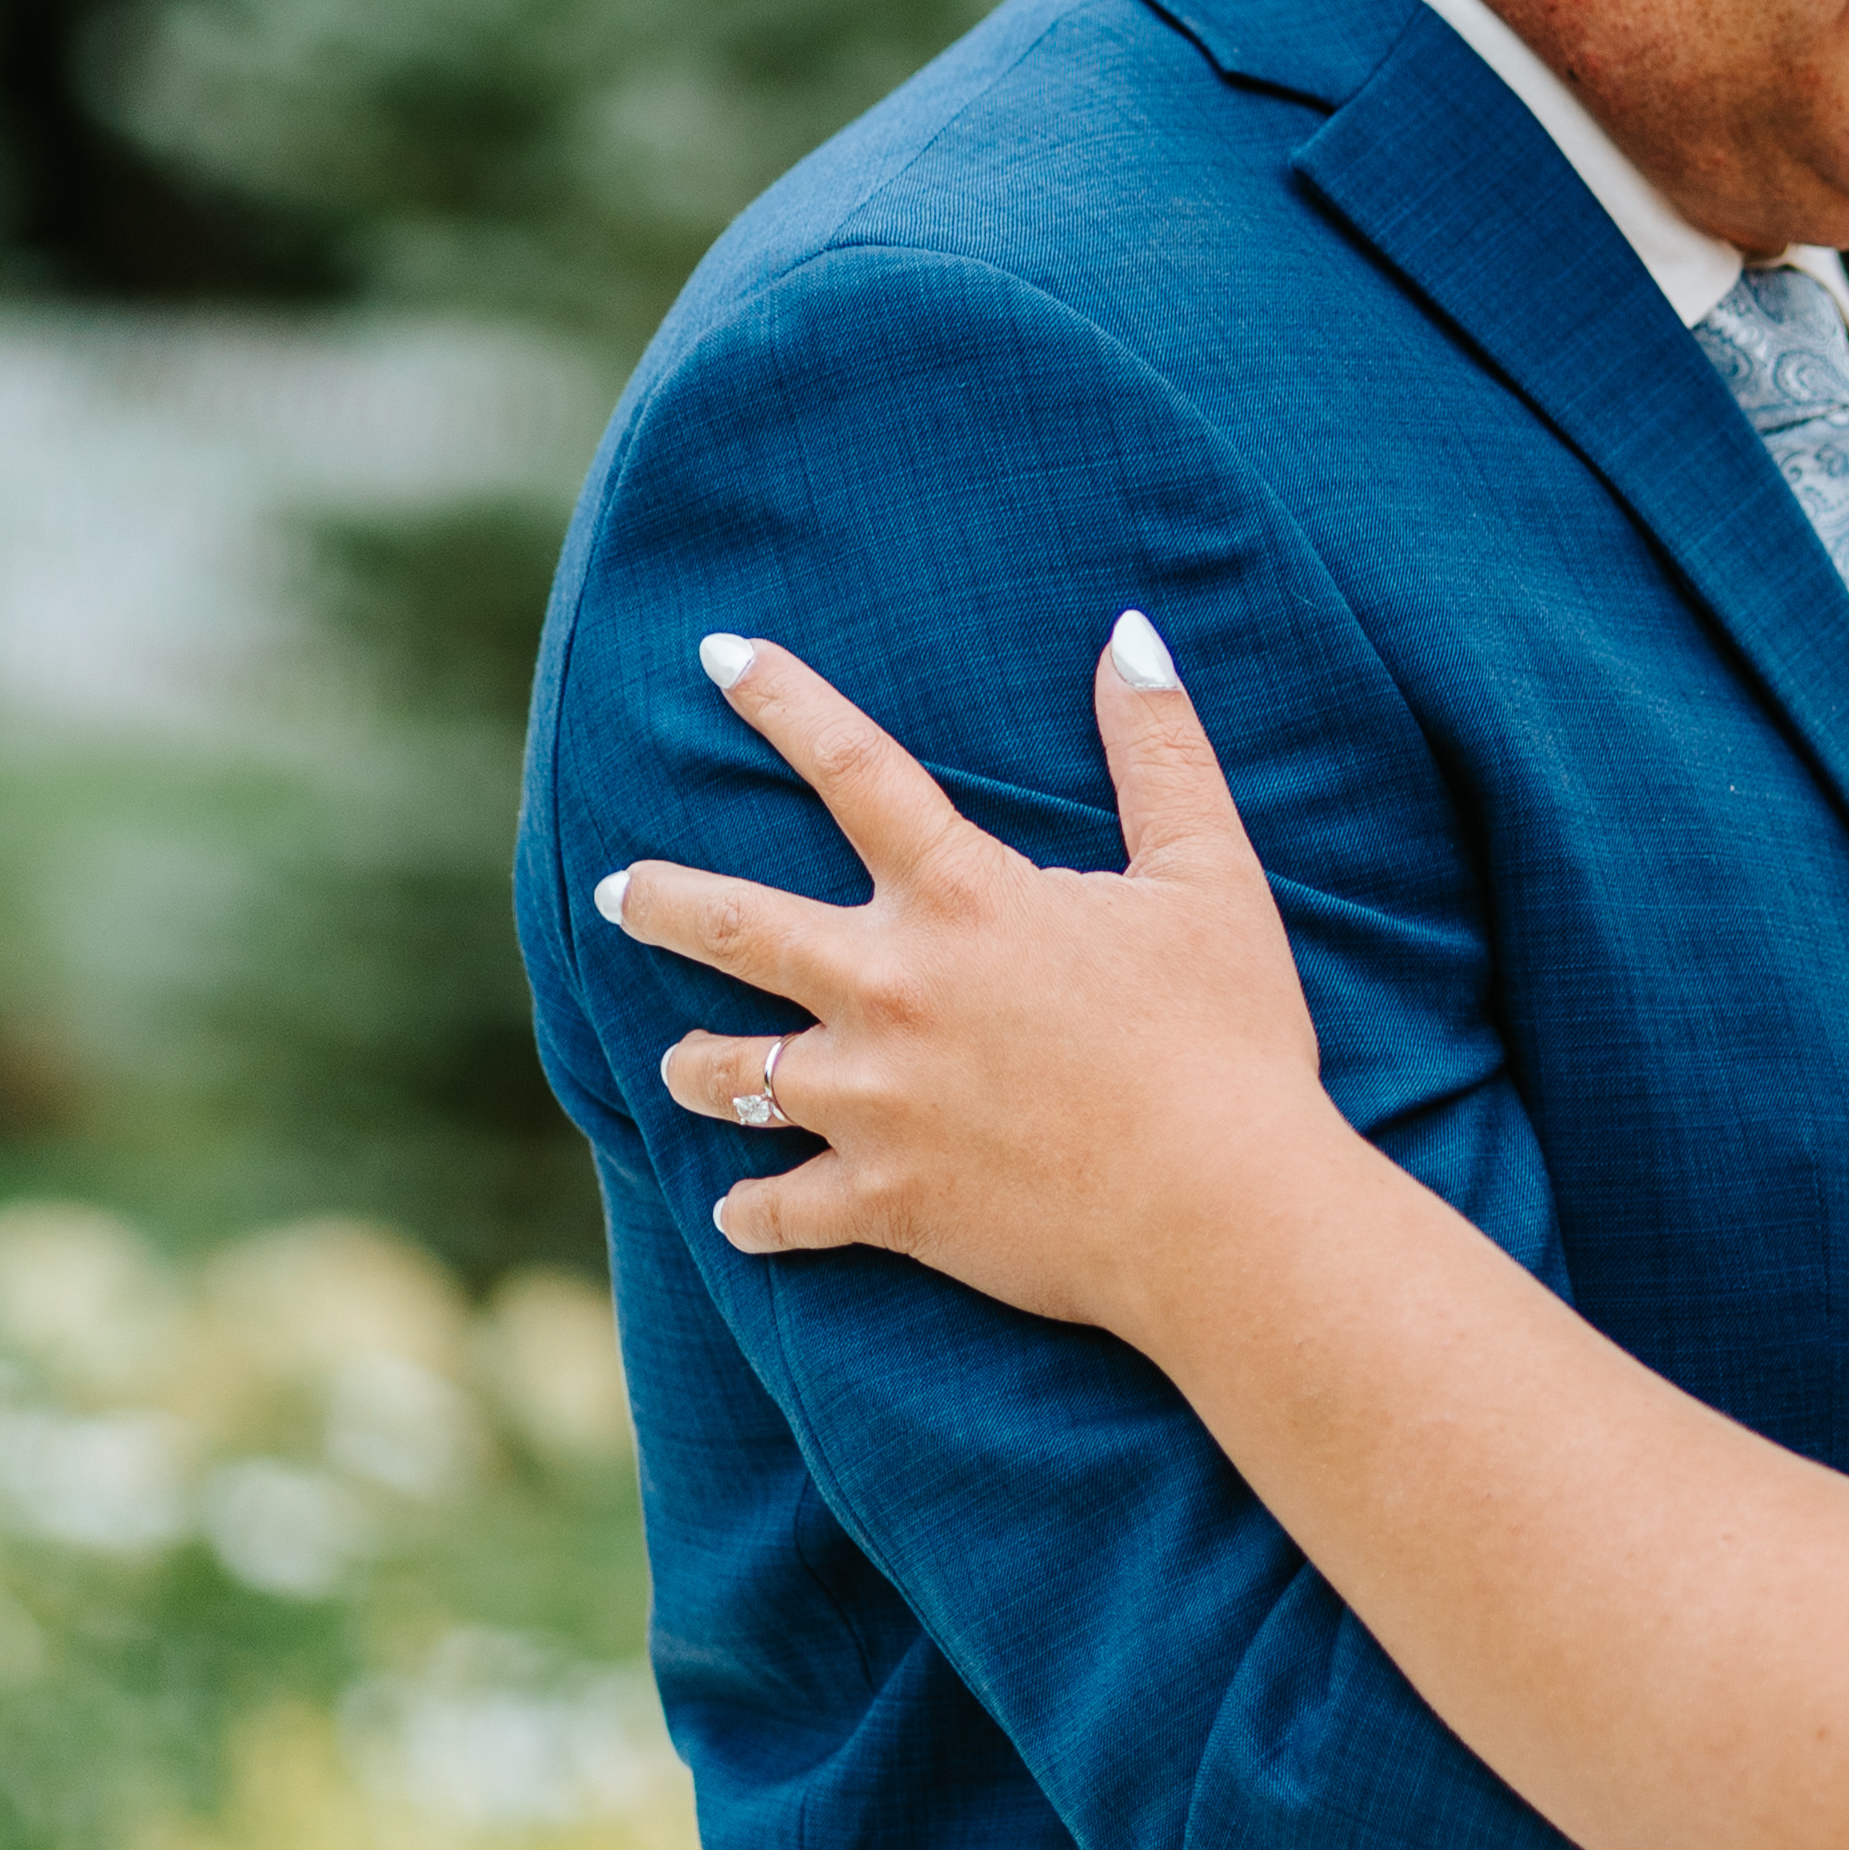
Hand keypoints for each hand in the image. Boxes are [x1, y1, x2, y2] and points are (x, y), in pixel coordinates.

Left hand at [599, 617, 1333, 1342]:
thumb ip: (1161, 753)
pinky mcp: (886, 1203)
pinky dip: (753, 1213)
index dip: (783, 699)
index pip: (855, 767)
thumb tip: (1131, 637)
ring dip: (694, 1066)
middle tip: (620, 891)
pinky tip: (741, 1210)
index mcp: (964, 899)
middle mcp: (892, 989)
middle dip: (660, 901)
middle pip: (733, 926)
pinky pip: (778, 1211)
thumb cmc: (1227, 1036)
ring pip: (731, 1075)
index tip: (719, 655)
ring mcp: (877, 1103)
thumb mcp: (1209, 876)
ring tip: (679, 1064)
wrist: (1220, 1207)